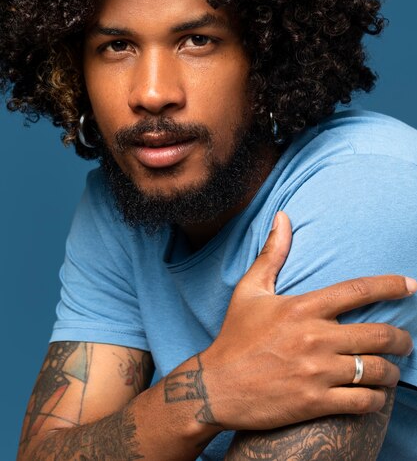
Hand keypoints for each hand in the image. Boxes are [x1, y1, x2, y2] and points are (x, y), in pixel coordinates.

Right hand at [201, 212, 414, 430]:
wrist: (217, 386)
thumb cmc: (235, 336)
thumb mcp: (250, 290)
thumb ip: (272, 254)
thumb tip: (283, 216)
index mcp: (302, 307)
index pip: (357, 290)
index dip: (390, 286)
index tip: (411, 285)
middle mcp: (315, 337)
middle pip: (378, 334)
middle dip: (402, 339)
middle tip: (406, 341)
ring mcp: (317, 371)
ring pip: (376, 370)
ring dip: (392, 371)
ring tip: (392, 370)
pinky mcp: (315, 402)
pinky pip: (362, 401)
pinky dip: (376, 399)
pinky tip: (374, 395)